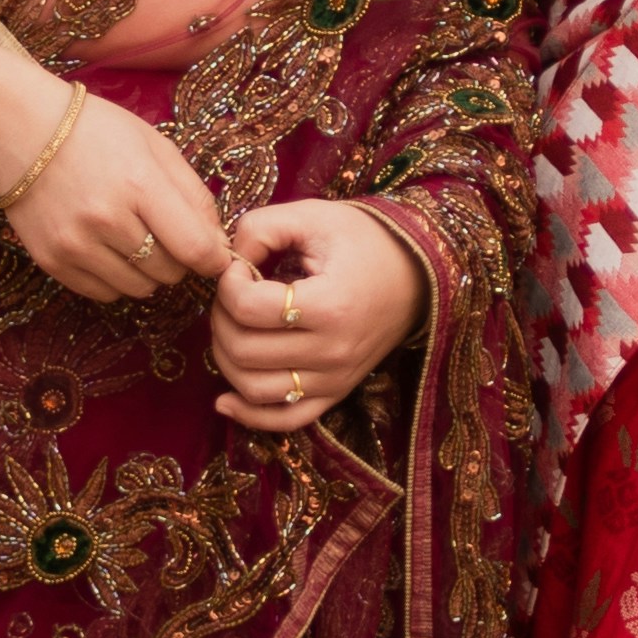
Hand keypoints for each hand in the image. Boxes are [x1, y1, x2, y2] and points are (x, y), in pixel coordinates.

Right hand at [0, 84, 229, 305]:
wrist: (22, 131)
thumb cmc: (96, 132)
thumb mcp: (156, 147)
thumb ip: (194, 195)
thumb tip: (219, 245)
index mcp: (139, 184)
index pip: (196, 249)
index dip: (213, 258)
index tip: (213, 253)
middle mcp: (106, 219)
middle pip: (170, 272)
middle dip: (179, 258)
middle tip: (165, 232)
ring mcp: (76, 244)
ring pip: (140, 288)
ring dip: (148, 271)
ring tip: (134, 237)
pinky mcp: (52, 262)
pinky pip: (105, 293)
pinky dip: (116, 278)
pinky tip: (108, 248)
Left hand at [208, 201, 427, 437]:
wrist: (415, 274)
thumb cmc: (364, 241)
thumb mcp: (313, 217)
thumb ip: (260, 228)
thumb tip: (227, 260)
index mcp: (330, 305)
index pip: (248, 308)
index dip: (228, 283)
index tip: (239, 267)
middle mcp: (333, 351)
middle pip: (244, 351)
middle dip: (221, 318)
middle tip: (232, 294)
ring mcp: (335, 379)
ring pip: (253, 389)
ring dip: (226, 359)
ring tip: (232, 328)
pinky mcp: (336, 393)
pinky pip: (284, 420)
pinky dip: (249, 415)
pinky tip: (224, 399)